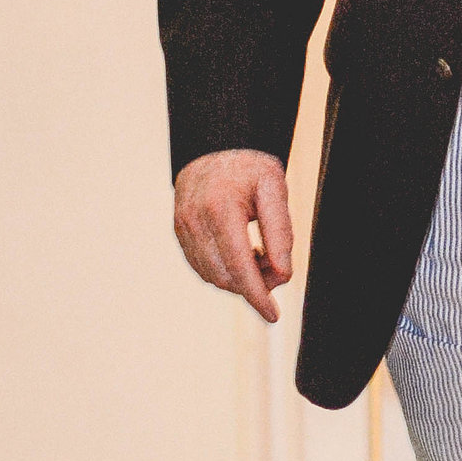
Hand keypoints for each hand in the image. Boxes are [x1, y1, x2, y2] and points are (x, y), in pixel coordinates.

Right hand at [174, 149, 293, 321]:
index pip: (240, 267)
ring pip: (212, 276)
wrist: (215, 145)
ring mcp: (182, 227)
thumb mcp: (275, 188)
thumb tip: (282, 274)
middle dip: (254, 284)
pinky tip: (241, 254)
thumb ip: (280, 232)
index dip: (258, 295)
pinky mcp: (179, 231)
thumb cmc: (250, 166)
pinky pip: (202, 266)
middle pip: (226, 276)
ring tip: (259, 254)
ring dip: (239, 279)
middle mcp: (195, 221)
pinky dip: (224, 271)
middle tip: (276, 268)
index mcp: (221, 209)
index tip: (274, 315)